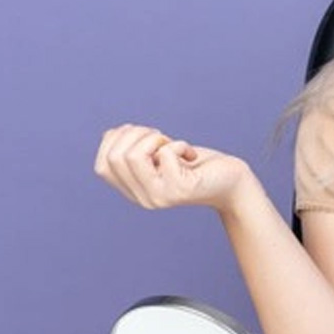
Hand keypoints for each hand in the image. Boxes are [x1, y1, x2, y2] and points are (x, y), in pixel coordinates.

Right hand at [94, 124, 253, 212]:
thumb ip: (136, 148)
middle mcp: (142, 198)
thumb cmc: (197, 164)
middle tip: (162, 137)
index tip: (142, 134)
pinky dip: (179, 144)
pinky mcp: (179, 190)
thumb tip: (111, 134)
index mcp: (133, 190)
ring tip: (174, 144)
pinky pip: (165, 154)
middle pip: (115, 157)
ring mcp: (159, 197)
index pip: (101, 166)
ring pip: (133, 155)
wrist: (231, 181)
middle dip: (137, 134)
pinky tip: (190, 155)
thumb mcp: (160, 154)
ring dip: (154, 138)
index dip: (116, 141)